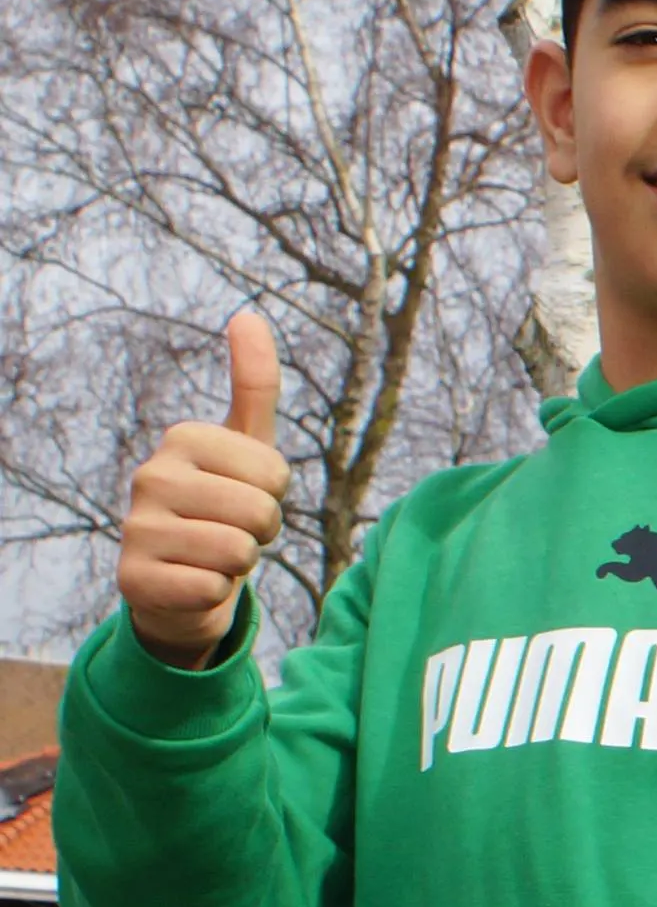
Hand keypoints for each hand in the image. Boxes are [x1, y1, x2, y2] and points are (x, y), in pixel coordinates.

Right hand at [116, 310, 291, 667]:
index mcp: (182, 437)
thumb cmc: (224, 504)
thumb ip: (254, 383)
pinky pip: (213, 588)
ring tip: (213, 555)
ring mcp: (134, 527)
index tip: (245, 494)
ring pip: (239, 552)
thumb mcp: (246, 444)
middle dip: (262, 531)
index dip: (274, 495)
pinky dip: (215, 592)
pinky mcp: (132, 580)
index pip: (275, 474)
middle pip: (260, 512)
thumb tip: (247, 313)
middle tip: (232, 530)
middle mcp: (149, 476)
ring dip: (240, 563)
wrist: (183, 579)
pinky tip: (193, 582)